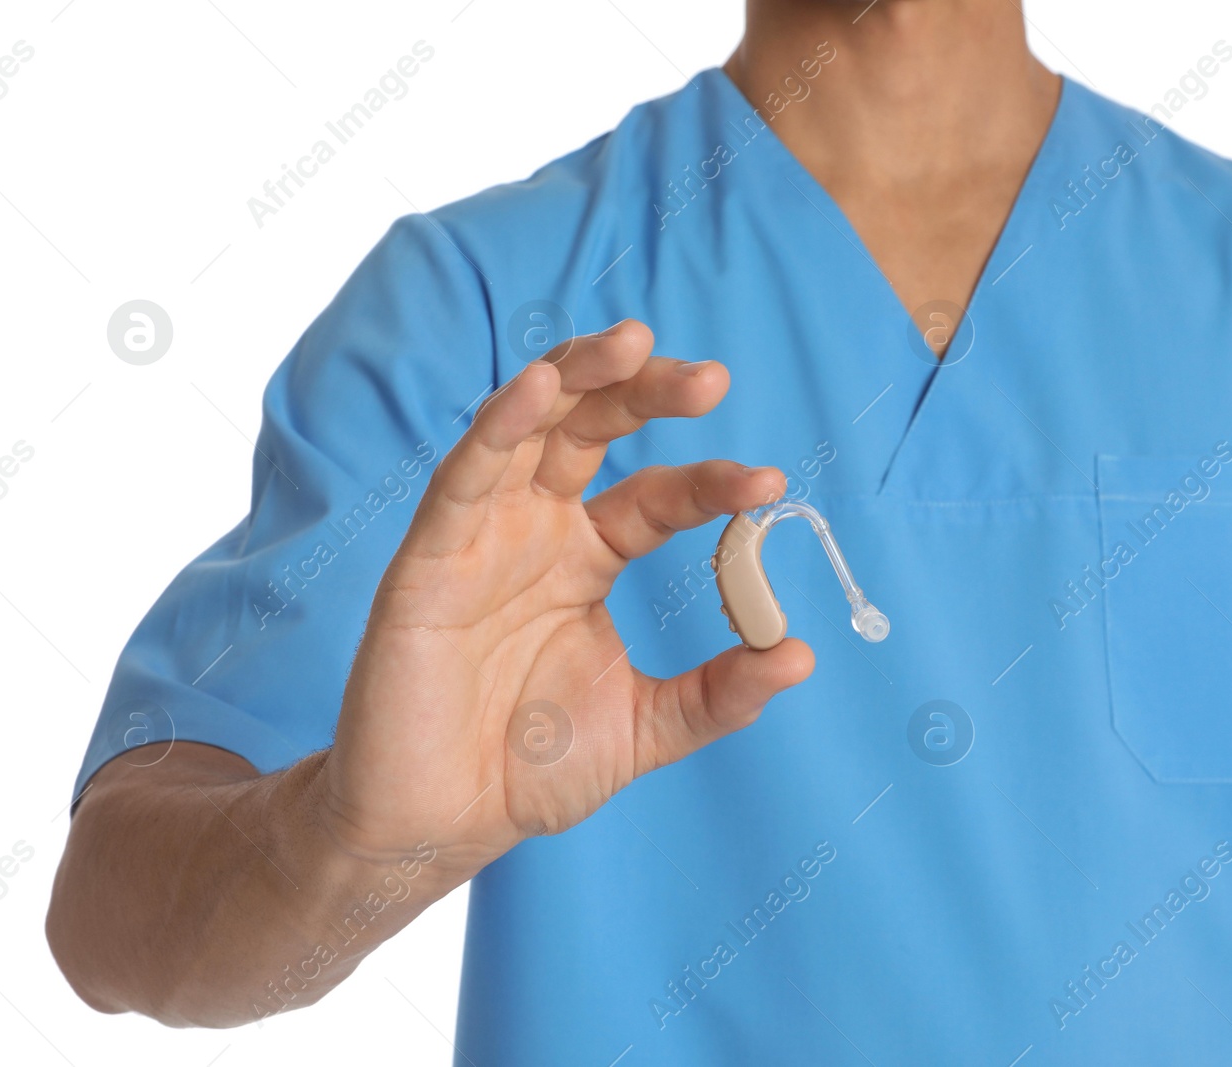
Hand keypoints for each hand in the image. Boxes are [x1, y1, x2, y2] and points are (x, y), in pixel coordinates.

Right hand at [316, 320, 814, 877]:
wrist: (441, 826)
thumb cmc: (529, 772)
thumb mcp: (647, 728)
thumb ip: (719, 694)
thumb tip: (802, 654)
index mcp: (587, 558)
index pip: (657, 496)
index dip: (710, 483)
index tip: (768, 483)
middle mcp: (537, 531)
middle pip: (594, 430)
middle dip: (647, 394)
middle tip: (711, 379)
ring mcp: (482, 537)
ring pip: (528, 427)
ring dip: (577, 376)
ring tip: (634, 342)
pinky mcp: (429, 559)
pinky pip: (463, 478)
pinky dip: (498, 427)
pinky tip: (538, 387)